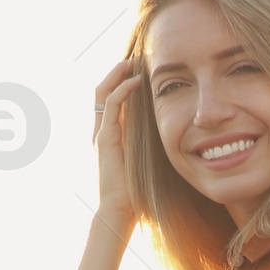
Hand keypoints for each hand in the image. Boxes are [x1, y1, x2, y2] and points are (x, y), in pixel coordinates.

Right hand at [93, 57, 141, 232]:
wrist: (121, 210)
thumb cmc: (135, 192)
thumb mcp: (145, 160)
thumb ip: (147, 144)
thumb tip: (168, 132)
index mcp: (109, 135)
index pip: (109, 100)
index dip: (120, 82)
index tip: (137, 70)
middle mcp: (100, 131)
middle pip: (101, 91)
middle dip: (116, 73)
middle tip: (133, 60)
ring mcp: (100, 134)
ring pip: (102, 92)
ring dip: (117, 75)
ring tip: (132, 63)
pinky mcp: (105, 138)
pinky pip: (111, 105)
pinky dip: (123, 90)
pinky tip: (136, 82)